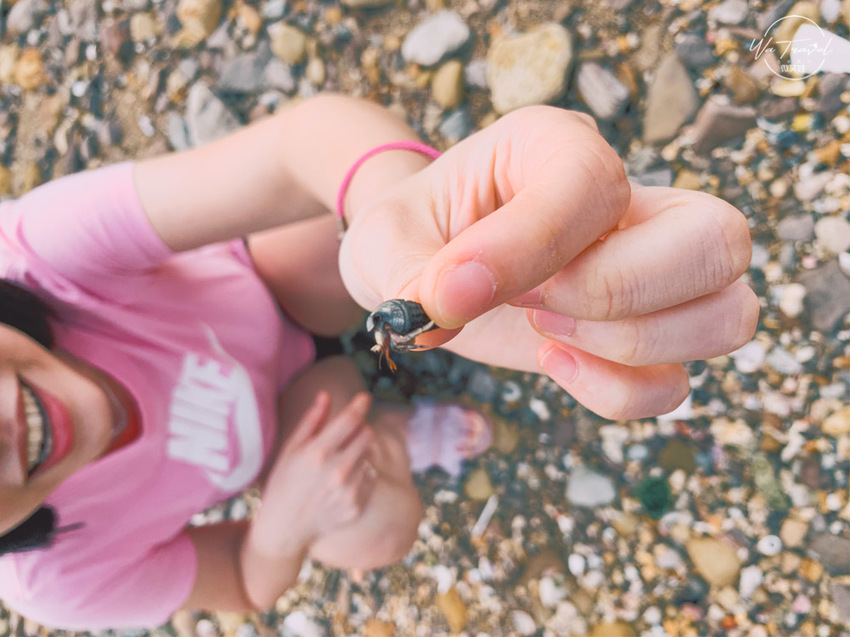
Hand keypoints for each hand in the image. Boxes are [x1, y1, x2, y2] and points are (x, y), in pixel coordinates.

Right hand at [252, 392, 376, 554]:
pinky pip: (370, 478)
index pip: (350, 420)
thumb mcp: (290, 449)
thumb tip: (326, 394)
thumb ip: (311, 421)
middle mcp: (336, 471)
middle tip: (346, 435)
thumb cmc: (284, 482)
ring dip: (360, 453)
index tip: (365, 397)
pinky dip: (361, 474)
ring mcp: (348, 491)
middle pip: (367, 435)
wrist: (285, 528)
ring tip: (340, 461)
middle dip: (360, 429)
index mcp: (317, 453)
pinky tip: (343, 481)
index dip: (360, 404)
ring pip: (369, 456)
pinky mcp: (357, 506)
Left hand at [339, 106, 757, 419]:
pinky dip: (619, 392)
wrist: (425, 262)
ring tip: (545, 330)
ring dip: (632, 345)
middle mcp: (626, 202)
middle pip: (718, 240)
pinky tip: (554, 362)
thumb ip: (409, 273)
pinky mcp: (638, 335)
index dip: (533, 245)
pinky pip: (675, 383)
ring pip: (728, 313)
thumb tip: (448, 308)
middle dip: (619, 292)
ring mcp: (647, 270)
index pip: (596, 184)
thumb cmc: (411, 234)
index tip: (458, 289)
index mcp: (557, 148)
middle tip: (535, 303)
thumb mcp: (385, 241)